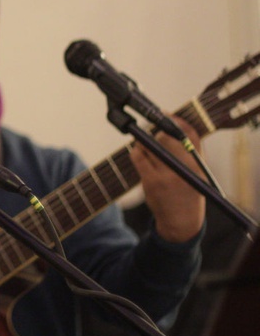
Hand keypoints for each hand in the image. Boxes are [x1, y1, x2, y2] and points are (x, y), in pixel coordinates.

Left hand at [129, 115, 205, 242]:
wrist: (181, 222)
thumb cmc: (188, 192)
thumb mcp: (198, 172)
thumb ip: (189, 151)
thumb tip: (170, 126)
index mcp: (198, 163)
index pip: (190, 134)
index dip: (176, 121)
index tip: (165, 114)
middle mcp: (185, 168)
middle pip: (165, 137)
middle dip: (155, 131)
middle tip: (149, 130)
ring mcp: (167, 175)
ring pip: (149, 146)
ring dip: (143, 142)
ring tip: (144, 145)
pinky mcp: (152, 181)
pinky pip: (138, 157)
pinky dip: (136, 151)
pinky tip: (137, 152)